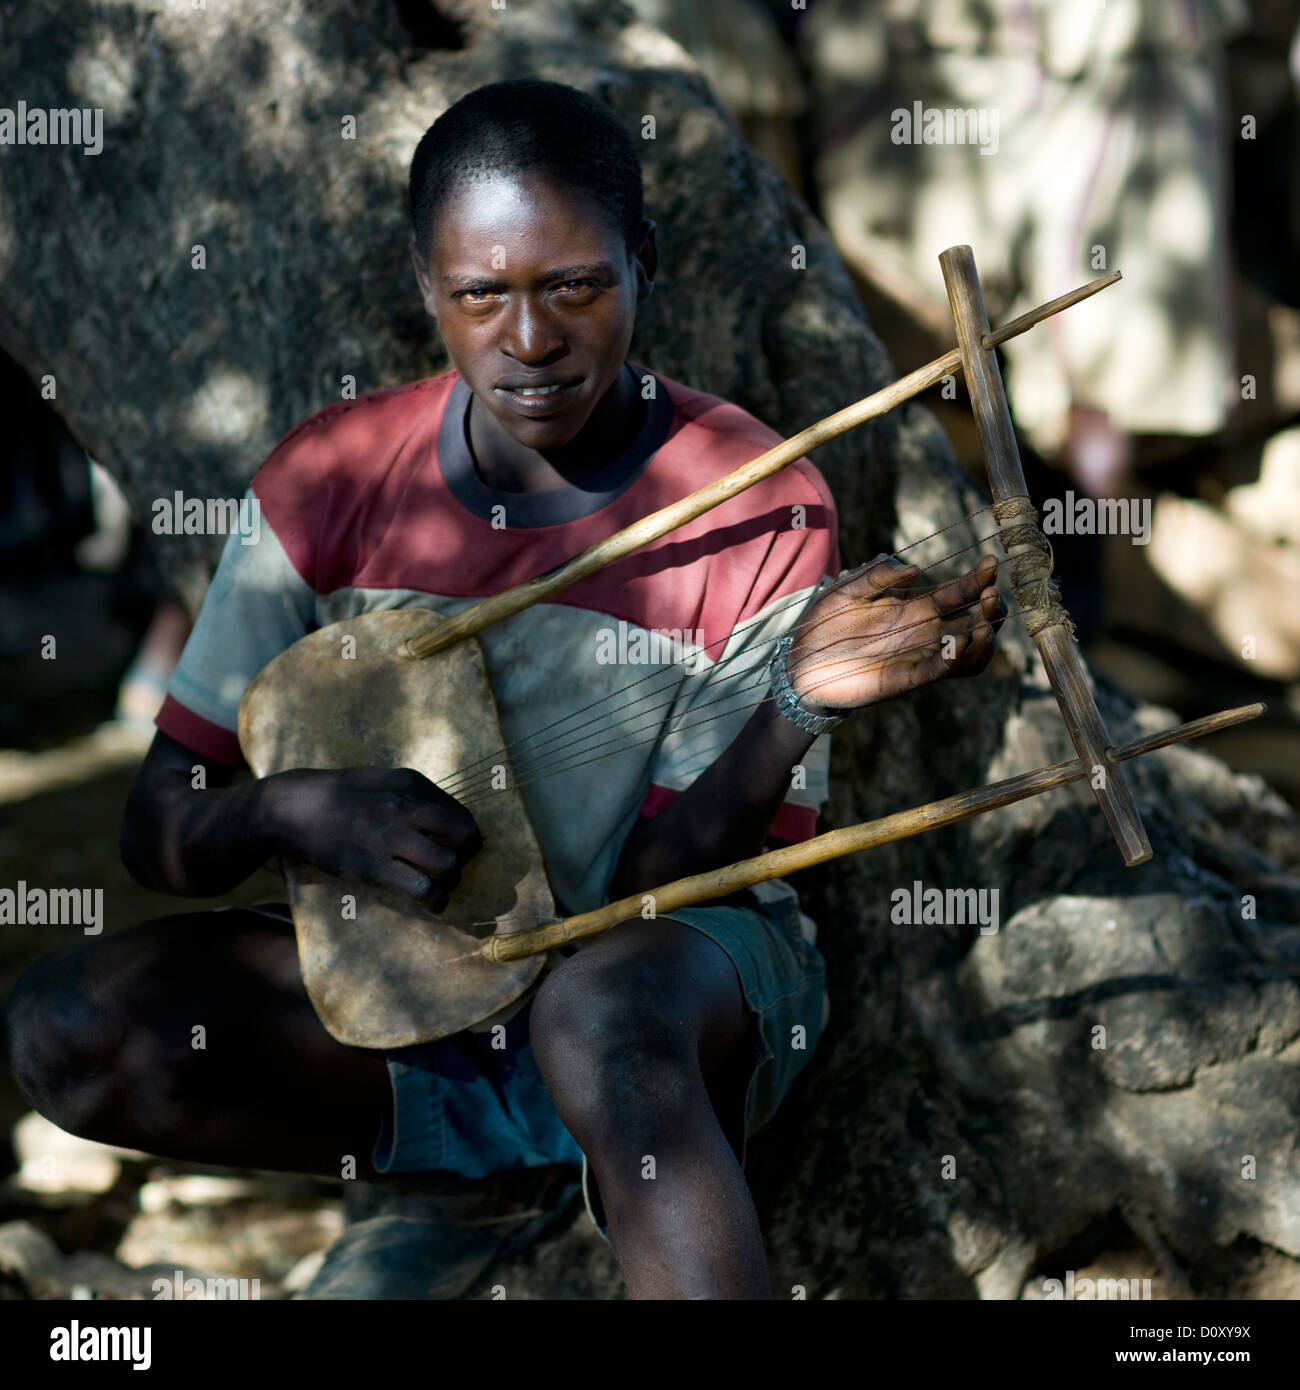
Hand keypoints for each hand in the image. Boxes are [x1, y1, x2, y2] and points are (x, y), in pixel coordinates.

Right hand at [260, 767, 481, 913]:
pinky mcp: (374, 866)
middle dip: (465, 857)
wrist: (293, 807)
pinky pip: (422, 888)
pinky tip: (432, 903)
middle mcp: (406, 807)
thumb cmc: (340, 795)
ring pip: (447, 865)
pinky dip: (435, 900)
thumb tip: (448, 820)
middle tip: (452, 867)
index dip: (466, 836)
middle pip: (464, 838)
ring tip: (440, 886)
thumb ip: (415, 796)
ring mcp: (390, 837)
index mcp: (412, 784)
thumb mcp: (383, 781)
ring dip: (450, 881)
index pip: (462, 814)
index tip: (459, 848)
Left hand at [787, 554, 1005, 713]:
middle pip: (973, 622)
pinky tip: (957, 644)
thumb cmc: (825, 622)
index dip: (978, 579)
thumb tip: (914, 568)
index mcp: (915, 607)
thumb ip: (877, 575)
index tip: (992, 563)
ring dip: (980, 641)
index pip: (958, 593)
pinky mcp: (902, 679)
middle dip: (990, 610)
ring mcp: (916, 656)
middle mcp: (923, 632)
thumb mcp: (848, 588)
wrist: (799, 659)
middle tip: (992, 596)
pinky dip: (950, 661)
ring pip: (964, 653)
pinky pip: (935, 672)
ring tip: (980, 626)